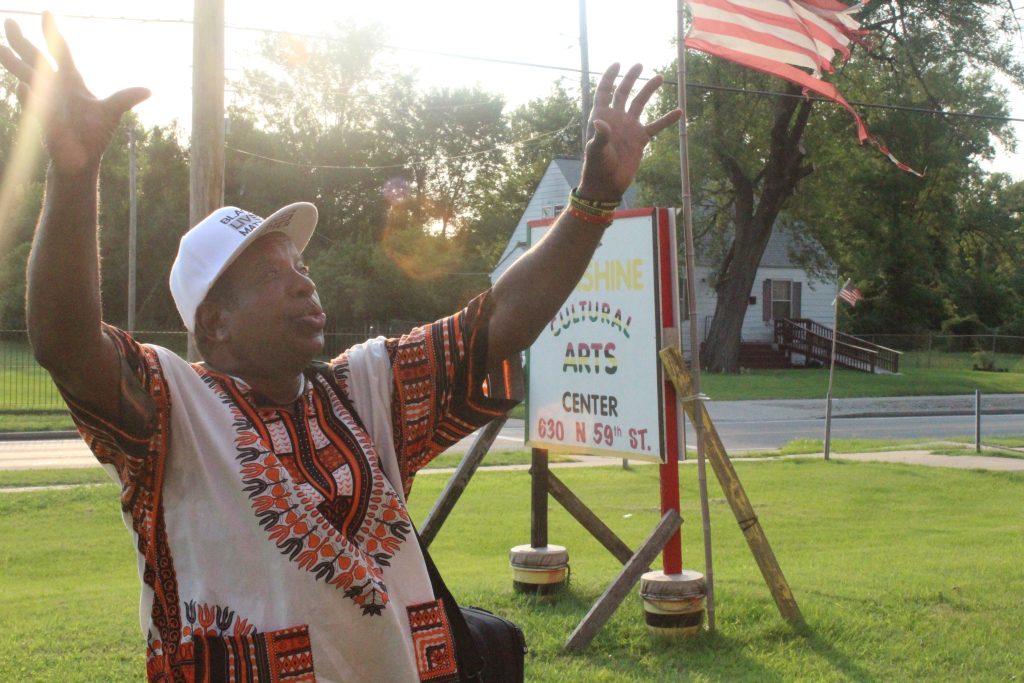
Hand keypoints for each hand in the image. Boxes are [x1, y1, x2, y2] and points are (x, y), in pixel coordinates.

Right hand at [0, 13, 149, 173]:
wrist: (83, 158)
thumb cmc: (95, 133)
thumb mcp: (111, 113)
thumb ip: (124, 99)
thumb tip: (148, 91)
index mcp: (71, 81)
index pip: (61, 52)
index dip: (53, 34)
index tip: (46, 12)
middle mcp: (54, 88)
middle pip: (36, 60)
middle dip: (22, 42)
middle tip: (8, 21)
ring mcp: (45, 103)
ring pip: (26, 78)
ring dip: (13, 64)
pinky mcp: (44, 121)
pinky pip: (33, 106)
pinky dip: (28, 97)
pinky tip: (21, 86)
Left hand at [577, 63, 681, 200]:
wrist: (608, 184)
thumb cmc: (596, 167)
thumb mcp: (596, 152)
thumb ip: (599, 137)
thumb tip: (600, 122)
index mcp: (601, 117)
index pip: (604, 92)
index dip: (609, 77)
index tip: (617, 64)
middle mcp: (616, 118)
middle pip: (623, 92)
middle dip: (630, 78)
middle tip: (639, 65)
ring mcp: (629, 127)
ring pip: (640, 104)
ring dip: (648, 90)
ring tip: (660, 76)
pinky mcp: (640, 139)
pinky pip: (656, 126)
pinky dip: (666, 119)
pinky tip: (679, 111)